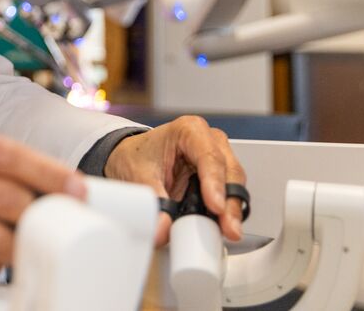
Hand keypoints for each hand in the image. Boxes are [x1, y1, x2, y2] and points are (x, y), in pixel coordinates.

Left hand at [102, 116, 246, 245]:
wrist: (129, 160)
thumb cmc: (136, 157)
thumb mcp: (138, 176)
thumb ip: (152, 201)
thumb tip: (163, 228)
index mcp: (190, 130)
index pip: (209, 156)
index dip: (215, 183)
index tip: (215, 207)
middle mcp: (210, 141)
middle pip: (229, 171)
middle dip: (230, 202)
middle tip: (228, 228)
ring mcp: (218, 159)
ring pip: (234, 185)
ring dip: (231, 210)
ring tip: (227, 232)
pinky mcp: (219, 179)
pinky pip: (228, 196)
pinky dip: (225, 213)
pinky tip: (220, 227)